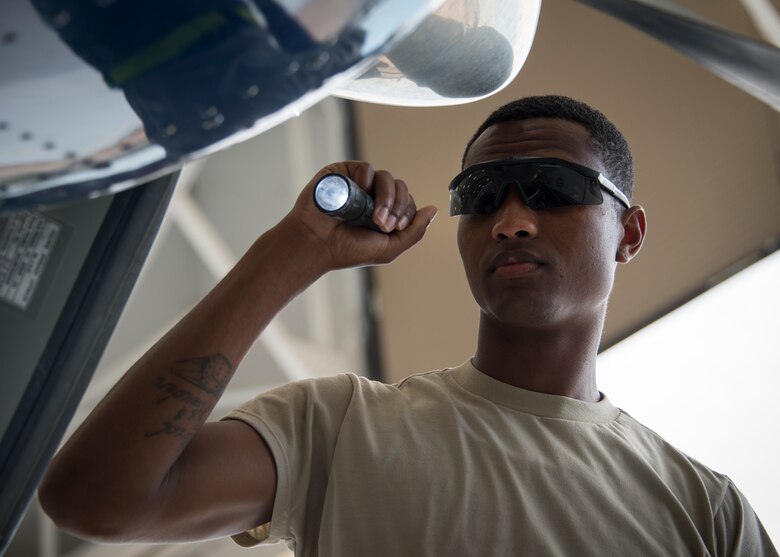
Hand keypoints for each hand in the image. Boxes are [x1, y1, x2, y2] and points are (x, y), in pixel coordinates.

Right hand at [285, 161, 437, 269]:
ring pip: (387, 178)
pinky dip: (366, 181)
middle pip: (401, 188)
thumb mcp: (389, 248)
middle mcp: (373, 197)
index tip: (393, 228)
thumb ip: (414, 231)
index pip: (408, 203)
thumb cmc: (348, 250)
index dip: (407, 213)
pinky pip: (366, 168)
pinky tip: (358, 194)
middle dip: (398, 207)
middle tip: (384, 225)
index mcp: (385, 213)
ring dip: (387, 197)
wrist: (316, 244)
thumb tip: (434, 209)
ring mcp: (359, 183)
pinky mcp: (344, 172)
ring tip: (375, 216)